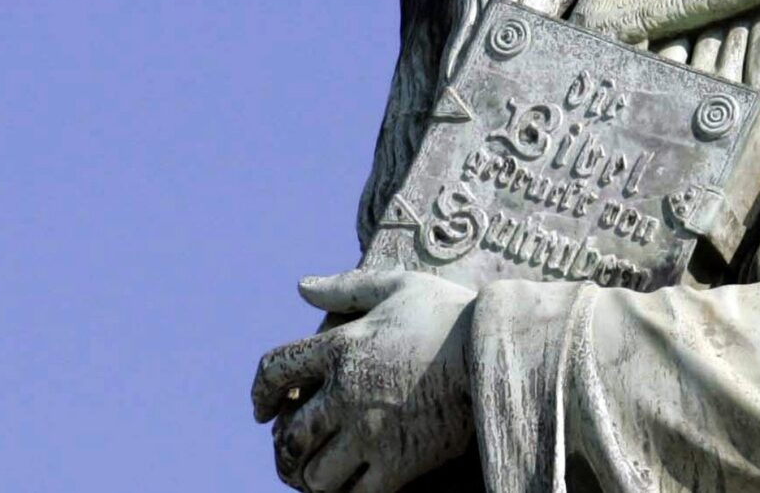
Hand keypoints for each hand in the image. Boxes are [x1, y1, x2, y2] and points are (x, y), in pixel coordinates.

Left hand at [251, 270, 477, 492]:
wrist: (501, 352)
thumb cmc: (450, 314)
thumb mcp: (397, 286)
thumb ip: (345, 287)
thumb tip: (301, 287)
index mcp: (340, 347)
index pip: (274, 371)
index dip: (259, 393)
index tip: (262, 409)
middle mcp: (347, 393)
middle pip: (290, 434)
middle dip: (285, 446)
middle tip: (293, 452)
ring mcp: (371, 432)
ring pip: (316, 475)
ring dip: (314, 476)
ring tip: (323, 473)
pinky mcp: (400, 463)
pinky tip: (354, 486)